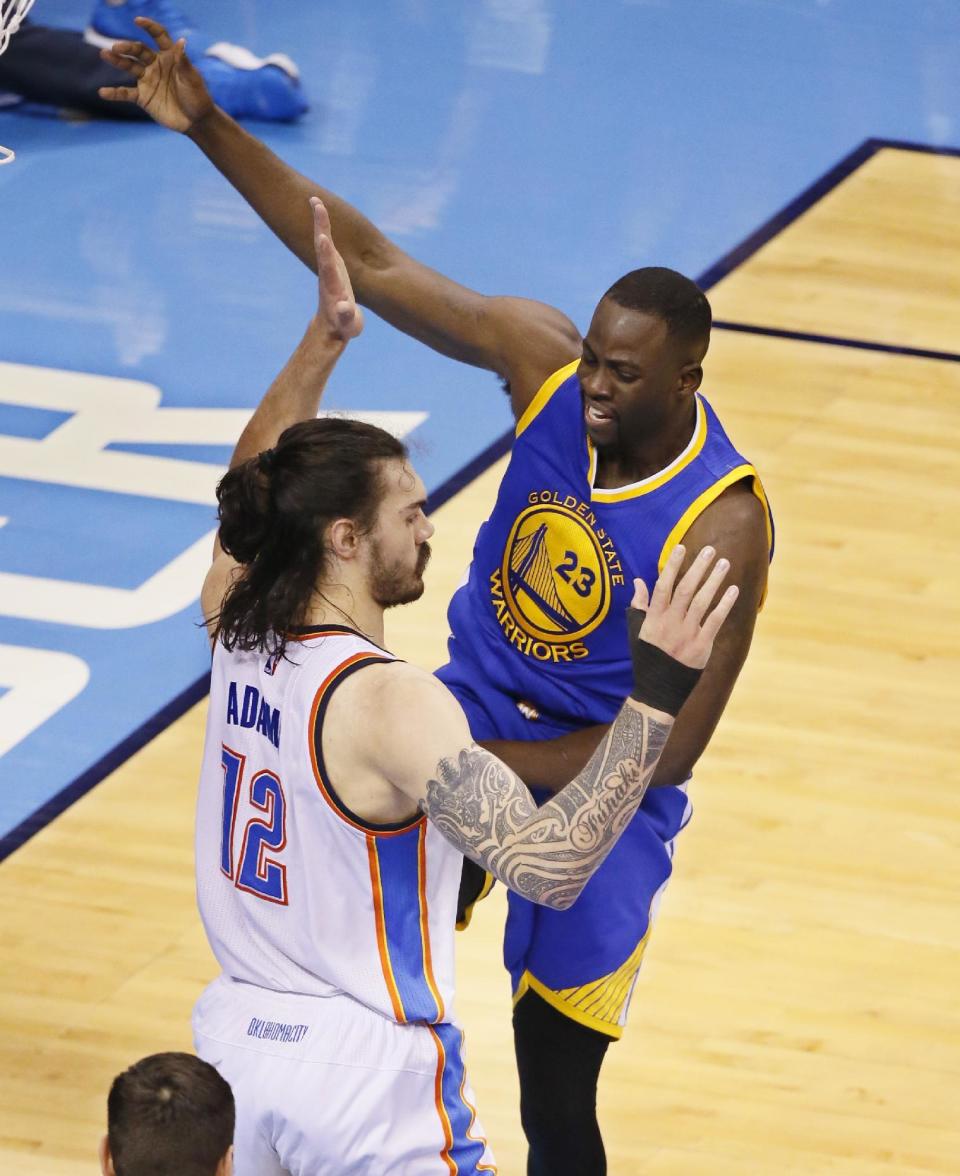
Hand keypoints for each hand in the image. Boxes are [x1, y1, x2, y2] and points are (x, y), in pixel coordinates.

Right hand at [97, 16, 213, 132]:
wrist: (196, 121)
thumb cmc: (197, 96)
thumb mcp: (192, 78)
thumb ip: (183, 61)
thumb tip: (182, 41)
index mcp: (169, 56)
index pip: (158, 36)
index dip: (149, 27)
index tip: (138, 21)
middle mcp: (155, 65)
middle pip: (138, 51)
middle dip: (127, 48)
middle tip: (116, 48)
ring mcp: (147, 80)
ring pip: (129, 67)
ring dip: (117, 61)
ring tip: (105, 54)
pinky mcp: (143, 97)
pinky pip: (125, 93)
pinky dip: (114, 93)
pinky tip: (103, 92)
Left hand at [311, 197, 363, 340]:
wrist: (331, 326)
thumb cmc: (343, 326)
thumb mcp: (349, 325)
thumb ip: (347, 315)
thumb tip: (343, 306)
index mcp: (332, 286)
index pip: (328, 267)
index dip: (327, 253)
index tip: (324, 237)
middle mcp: (328, 273)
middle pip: (323, 248)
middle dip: (321, 227)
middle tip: (317, 205)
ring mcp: (330, 268)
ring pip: (324, 242)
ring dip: (321, 222)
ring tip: (316, 201)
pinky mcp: (333, 265)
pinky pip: (328, 242)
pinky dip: (325, 226)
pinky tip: (321, 210)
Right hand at [630, 544, 737, 669]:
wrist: (658, 688)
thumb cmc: (648, 656)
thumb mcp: (637, 630)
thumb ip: (639, 605)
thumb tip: (638, 580)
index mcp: (654, 618)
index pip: (663, 586)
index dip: (672, 566)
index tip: (681, 548)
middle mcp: (670, 623)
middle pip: (685, 590)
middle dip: (697, 568)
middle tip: (709, 550)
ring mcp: (687, 634)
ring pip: (702, 602)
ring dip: (714, 581)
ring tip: (723, 563)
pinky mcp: (702, 646)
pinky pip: (715, 621)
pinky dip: (725, 604)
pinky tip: (733, 590)